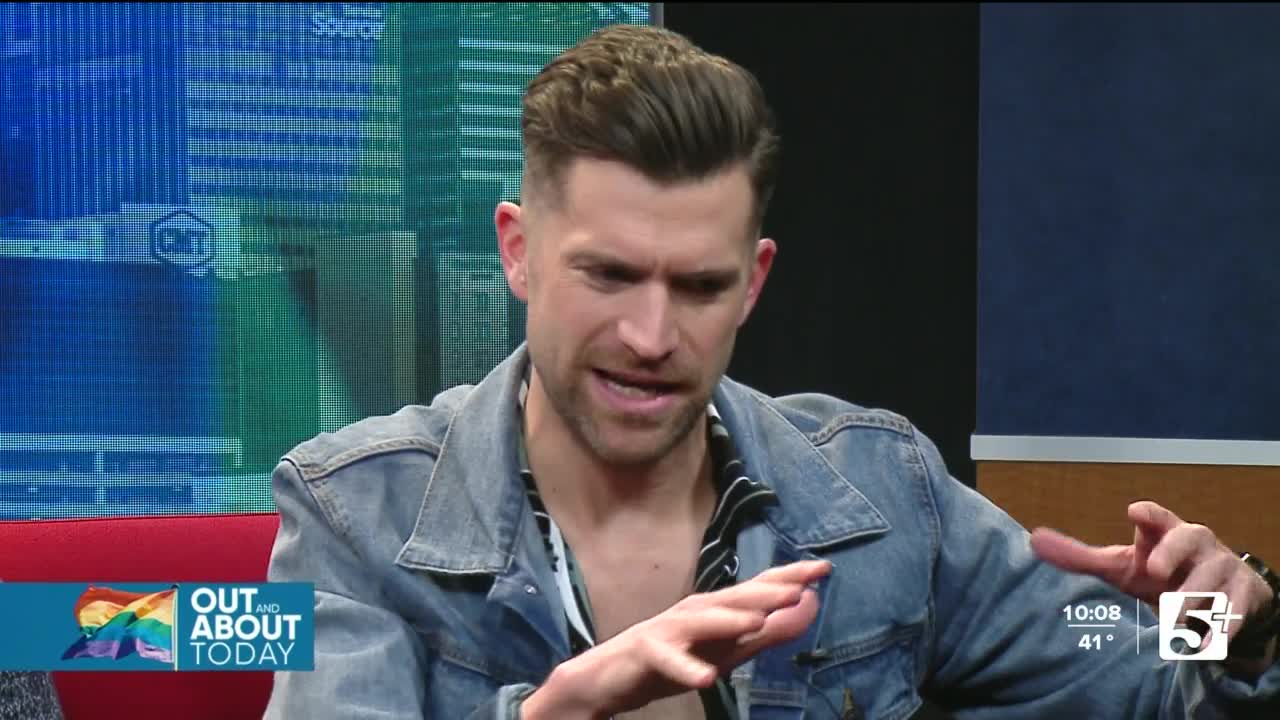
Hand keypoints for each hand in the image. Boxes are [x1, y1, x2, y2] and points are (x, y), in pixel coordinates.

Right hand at [520, 559, 831, 719]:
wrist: (612, 677)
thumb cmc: (675, 658)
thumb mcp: (729, 650)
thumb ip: (768, 631)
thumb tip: (809, 605)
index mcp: (718, 608)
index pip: (758, 588)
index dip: (789, 576)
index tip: (824, 567)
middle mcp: (695, 609)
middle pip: (733, 597)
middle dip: (765, 591)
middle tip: (799, 588)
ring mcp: (670, 628)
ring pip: (702, 621)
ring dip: (729, 620)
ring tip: (757, 621)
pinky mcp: (648, 651)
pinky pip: (669, 660)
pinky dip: (687, 668)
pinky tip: (706, 677)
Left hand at [1030, 501, 1273, 646]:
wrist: (1218, 596)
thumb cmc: (1159, 576)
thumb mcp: (1121, 567)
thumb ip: (1080, 557)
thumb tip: (1033, 540)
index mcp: (1164, 533)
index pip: (1158, 516)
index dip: (1148, 514)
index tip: (1134, 512)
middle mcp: (1197, 544)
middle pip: (1190, 537)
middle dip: (1172, 552)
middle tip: (1154, 572)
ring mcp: (1224, 568)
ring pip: (1212, 579)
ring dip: (1192, 599)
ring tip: (1174, 618)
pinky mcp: (1245, 596)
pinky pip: (1235, 613)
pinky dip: (1221, 630)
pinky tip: (1204, 645)